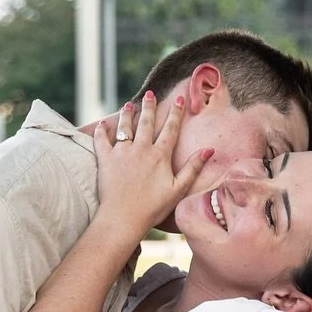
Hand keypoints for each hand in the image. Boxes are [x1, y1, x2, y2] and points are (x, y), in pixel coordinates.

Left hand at [94, 91, 210, 241]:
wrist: (123, 218)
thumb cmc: (153, 208)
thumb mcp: (178, 189)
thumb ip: (193, 168)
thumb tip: (209, 150)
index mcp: (160, 156)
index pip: (170, 129)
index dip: (176, 113)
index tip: (179, 99)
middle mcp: (141, 149)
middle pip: (147, 122)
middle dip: (150, 106)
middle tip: (151, 94)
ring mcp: (122, 153)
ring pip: (125, 127)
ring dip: (128, 114)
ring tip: (129, 105)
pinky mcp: (105, 159)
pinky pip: (101, 140)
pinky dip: (101, 130)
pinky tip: (103, 123)